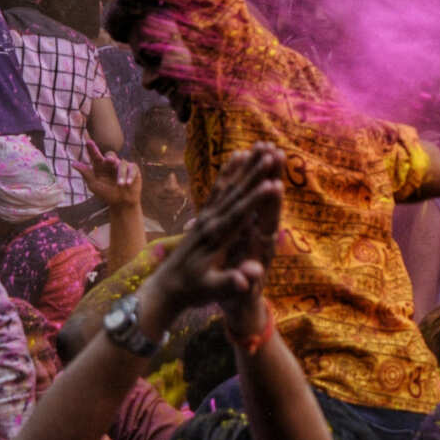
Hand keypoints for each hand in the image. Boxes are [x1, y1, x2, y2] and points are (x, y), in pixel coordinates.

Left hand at [74, 142, 142, 209]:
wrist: (121, 203)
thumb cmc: (106, 193)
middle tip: (109, 161)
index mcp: (100, 166)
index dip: (92, 149)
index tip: (88, 142)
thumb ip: (86, 173)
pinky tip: (128, 183)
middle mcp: (111, 164)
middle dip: (110, 157)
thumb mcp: (94, 185)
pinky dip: (130, 175)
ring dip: (121, 175)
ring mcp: (122, 166)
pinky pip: (132, 168)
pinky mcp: (133, 169)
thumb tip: (73, 163)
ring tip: (121, 185)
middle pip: (110, 155)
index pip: (96, 156)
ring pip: (122, 164)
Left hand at [145, 143, 283, 324]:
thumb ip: (228, 283)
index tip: (274, 183)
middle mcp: (210, 222)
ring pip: (227, 186)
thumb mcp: (210, 292)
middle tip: (273, 153)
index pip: (240, 215)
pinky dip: (229, 171)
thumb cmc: (192, 292)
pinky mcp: (203, 216)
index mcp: (216, 239)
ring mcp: (205, 217)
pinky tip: (236, 157)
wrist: (165, 289)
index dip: (257, 199)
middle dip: (255, 173)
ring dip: (244, 166)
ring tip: (259, 147)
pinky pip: (218, 189)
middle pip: (236, 193)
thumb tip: (246, 280)